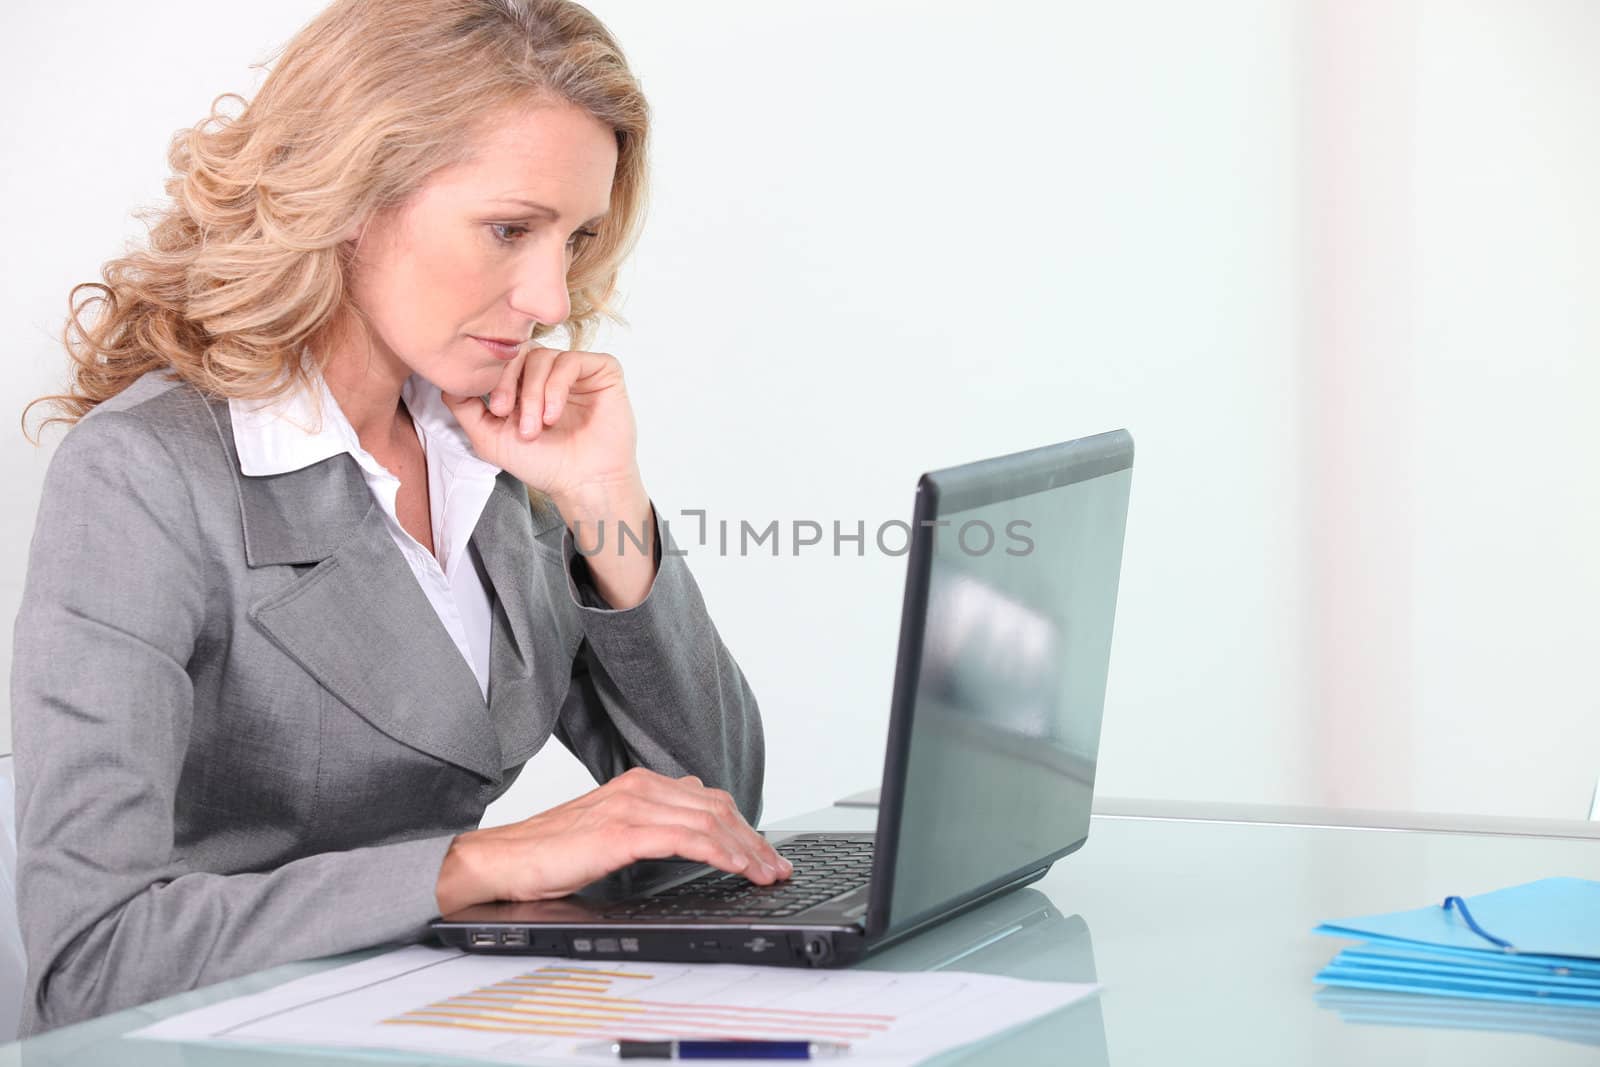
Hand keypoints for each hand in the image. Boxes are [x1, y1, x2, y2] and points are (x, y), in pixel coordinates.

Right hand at [435, 767, 791, 912]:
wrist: (502, 862)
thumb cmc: (549, 854)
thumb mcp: (610, 833)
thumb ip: (648, 826)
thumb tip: (689, 836)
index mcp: (639, 785)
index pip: (708, 800)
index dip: (743, 827)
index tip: (765, 854)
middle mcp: (640, 787)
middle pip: (717, 808)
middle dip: (754, 840)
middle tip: (776, 868)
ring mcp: (631, 806)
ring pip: (708, 821)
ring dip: (745, 850)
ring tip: (766, 874)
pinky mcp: (622, 831)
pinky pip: (685, 838)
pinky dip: (718, 852)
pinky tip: (737, 868)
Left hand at [440, 346, 638, 501]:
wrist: (583, 483)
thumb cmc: (543, 464)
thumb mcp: (489, 437)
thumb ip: (464, 408)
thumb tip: (446, 379)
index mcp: (525, 384)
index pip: (503, 359)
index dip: (495, 378)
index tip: (497, 410)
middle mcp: (550, 373)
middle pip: (521, 353)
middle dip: (511, 384)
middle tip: (510, 417)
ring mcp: (576, 370)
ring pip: (544, 357)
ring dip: (534, 393)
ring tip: (537, 425)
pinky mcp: (602, 370)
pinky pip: (573, 360)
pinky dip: (557, 386)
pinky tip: (554, 414)